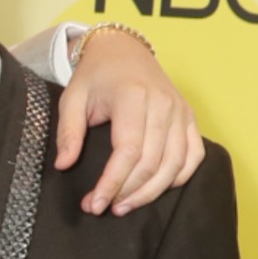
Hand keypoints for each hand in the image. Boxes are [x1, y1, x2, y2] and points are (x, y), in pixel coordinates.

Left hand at [54, 27, 204, 215]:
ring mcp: (181, 111)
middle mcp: (163, 104)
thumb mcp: (73, 97)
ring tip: (124, 206)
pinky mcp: (190, 117)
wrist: (122, 50)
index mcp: (133, 96)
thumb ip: (68, 131)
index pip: (128, 151)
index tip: (95, 203)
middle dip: (128, 192)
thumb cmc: (95, 75)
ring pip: (175, 164)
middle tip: (104, 208)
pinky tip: (155, 190)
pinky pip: (193, 156)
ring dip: (151, 192)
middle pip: (152, 162)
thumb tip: (64, 165)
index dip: (113, 182)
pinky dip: (177, 178)